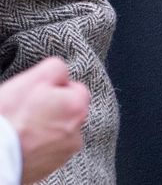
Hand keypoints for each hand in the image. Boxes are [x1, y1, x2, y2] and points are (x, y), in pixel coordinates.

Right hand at [0, 57, 89, 182]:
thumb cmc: (9, 118)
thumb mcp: (33, 79)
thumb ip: (57, 69)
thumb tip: (63, 75)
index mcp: (77, 107)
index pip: (74, 89)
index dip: (54, 89)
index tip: (36, 95)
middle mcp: (77, 132)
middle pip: (67, 111)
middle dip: (50, 109)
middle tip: (26, 112)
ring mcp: (63, 152)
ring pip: (57, 131)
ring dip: (45, 128)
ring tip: (22, 128)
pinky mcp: (50, 167)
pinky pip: (48, 149)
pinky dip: (38, 145)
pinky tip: (23, 142)